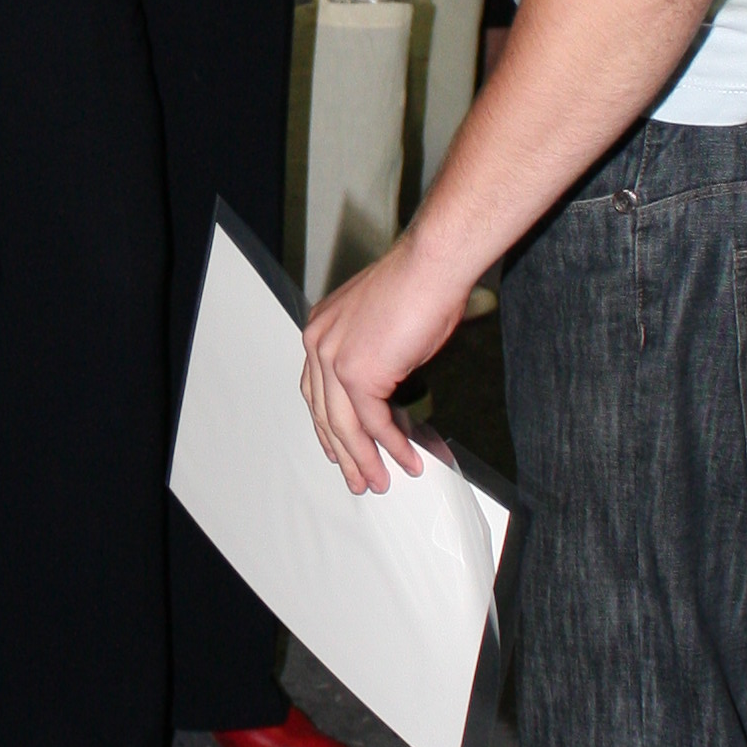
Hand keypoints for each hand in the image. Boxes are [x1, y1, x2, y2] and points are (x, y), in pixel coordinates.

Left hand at [300, 229, 475, 493]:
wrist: (431, 265)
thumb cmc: (417, 284)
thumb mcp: (381, 323)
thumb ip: (373, 356)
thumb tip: (387, 388)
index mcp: (320, 329)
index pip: (315, 390)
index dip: (328, 426)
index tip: (338, 448)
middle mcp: (318, 343)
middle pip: (325, 414)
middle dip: (343, 452)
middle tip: (358, 477)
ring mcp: (335, 360)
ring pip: (345, 425)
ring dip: (365, 459)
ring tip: (379, 481)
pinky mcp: (359, 374)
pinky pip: (374, 422)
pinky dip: (391, 445)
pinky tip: (405, 459)